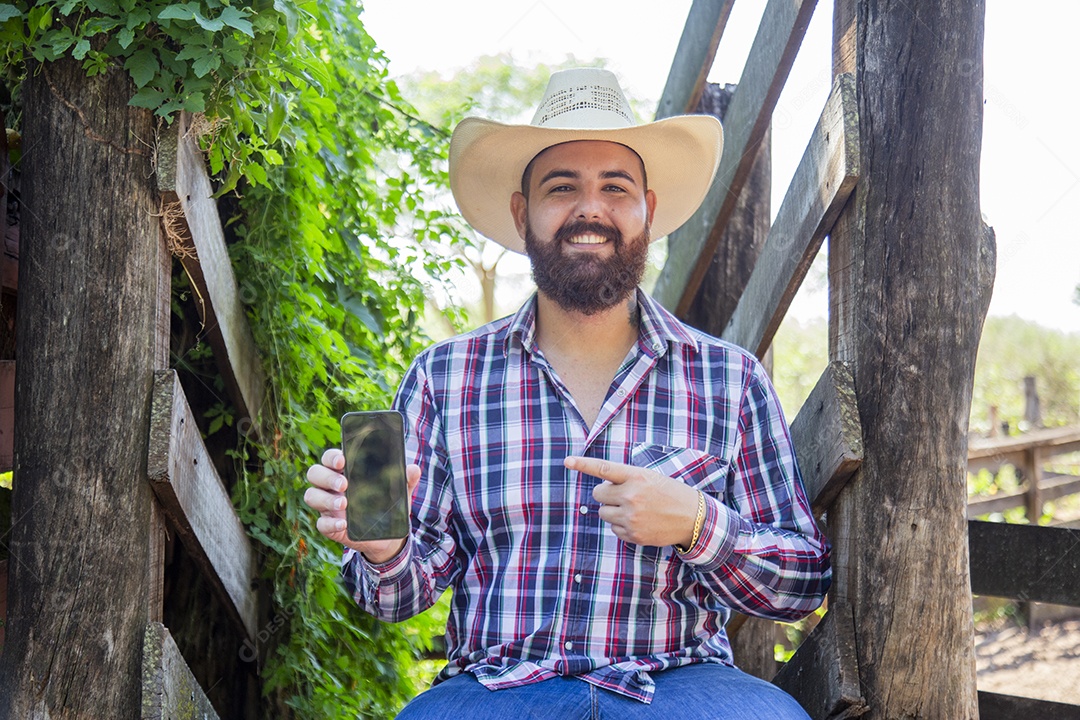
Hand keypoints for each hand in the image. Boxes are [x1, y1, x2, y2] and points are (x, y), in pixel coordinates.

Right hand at [304, 448, 420, 562]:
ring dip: (325, 499)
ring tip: (344, 504)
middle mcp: (331, 486)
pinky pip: (321, 524)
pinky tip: (344, 523)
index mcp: (344, 471)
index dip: (332, 456)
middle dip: (327, 476)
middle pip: (315, 473)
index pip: (330, 458)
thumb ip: (405, 479)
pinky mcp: (330, 526)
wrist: (387, 535)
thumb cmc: (387, 504)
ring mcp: (327, 506)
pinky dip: (330, 523)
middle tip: (344, 484)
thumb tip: (413, 469)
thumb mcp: (399, 491)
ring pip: (311, 496)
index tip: (343, 460)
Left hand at [565, 456, 698, 547]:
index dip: (583, 464)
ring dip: (612, 510)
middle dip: (605, 494)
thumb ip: (626, 478)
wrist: (692, 518)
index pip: (603, 469)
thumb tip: (602, 485)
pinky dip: (621, 526)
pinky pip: (613, 529)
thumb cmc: (669, 493)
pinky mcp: (633, 534)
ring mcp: (631, 517)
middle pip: (598, 494)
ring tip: (633, 509)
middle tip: (622, 495)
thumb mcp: (650, 477)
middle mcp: (631, 496)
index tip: (567, 461)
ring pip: (603, 513)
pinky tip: (639, 522)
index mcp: (636, 476)